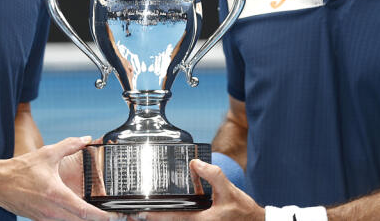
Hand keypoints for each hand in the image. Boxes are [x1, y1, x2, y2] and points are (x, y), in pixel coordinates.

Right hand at [0, 136, 119, 220]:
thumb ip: (69, 145)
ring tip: (98, 215)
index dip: (100, 216)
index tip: (112, 216)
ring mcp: (45, 217)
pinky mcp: (40, 220)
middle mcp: (52, 210)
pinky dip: (72, 220)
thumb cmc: (20, 170)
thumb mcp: (47, 153)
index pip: (83, 211)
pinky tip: (79, 214)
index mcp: (56, 194)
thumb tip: (86, 138)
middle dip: (97, 220)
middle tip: (113, 216)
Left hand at [136, 159, 263, 220]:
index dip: (155, 216)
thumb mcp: (229, 190)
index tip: (141, 212)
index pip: (173, 218)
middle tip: (136, 214)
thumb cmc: (243, 211)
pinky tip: (167, 213)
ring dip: (163, 220)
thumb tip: (195, 163)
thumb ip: (212, 175)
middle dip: (154, 220)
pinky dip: (174, 219)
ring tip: (145, 215)